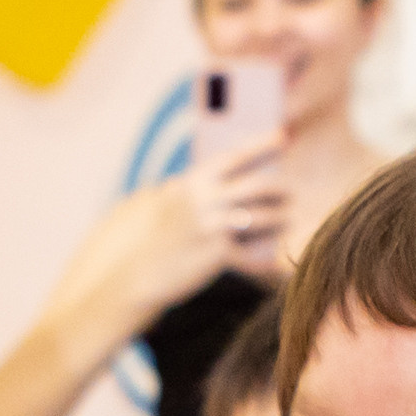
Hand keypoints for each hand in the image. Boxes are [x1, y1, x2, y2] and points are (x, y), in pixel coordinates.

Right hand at [128, 132, 287, 298]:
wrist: (126, 278)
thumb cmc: (131, 244)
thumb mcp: (148, 205)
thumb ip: (171, 192)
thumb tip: (180, 183)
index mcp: (190, 184)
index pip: (233, 158)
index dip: (261, 146)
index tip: (282, 137)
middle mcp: (205, 201)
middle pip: (257, 186)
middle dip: (279, 188)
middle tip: (289, 191)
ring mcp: (212, 227)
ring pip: (262, 218)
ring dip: (279, 219)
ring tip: (287, 220)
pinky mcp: (216, 256)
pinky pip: (252, 256)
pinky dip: (264, 260)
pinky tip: (273, 262)